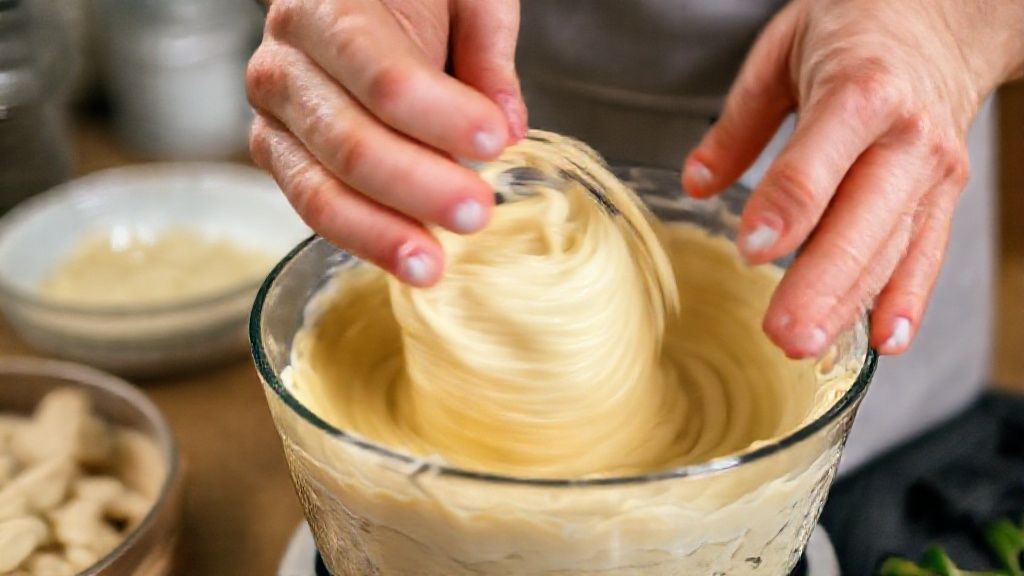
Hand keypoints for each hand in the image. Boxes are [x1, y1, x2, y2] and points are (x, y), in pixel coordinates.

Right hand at [246, 0, 525, 285]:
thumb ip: (487, 46)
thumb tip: (508, 124)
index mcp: (326, 9)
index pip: (383, 76)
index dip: (440, 116)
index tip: (496, 142)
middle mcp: (284, 65)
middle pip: (351, 142)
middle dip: (419, 186)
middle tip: (478, 211)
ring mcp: (274, 117)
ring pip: (321, 190)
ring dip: (383, 232)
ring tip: (434, 265)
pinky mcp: (278, 156)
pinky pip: (315, 209)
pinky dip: (363, 239)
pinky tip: (407, 260)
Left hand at [683, 0, 1023, 357]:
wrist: (949, 16)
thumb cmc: (860, 26)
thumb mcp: (784, 49)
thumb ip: (739, 122)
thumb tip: (698, 182)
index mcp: (860, 90)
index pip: (819, 162)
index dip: (787, 210)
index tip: (753, 251)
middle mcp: (905, 136)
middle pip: (862, 221)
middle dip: (821, 283)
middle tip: (782, 333)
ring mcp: (932, 170)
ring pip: (892, 248)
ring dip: (851, 304)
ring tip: (809, 346)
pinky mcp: (945, 194)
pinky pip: (928, 254)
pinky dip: (908, 300)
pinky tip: (884, 341)